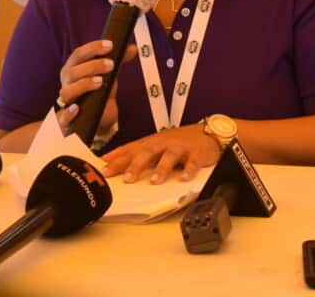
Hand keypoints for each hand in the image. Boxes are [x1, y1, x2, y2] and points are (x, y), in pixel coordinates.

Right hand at [54, 39, 137, 138]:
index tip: (110, 46)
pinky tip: (78, 108)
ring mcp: (65, 101)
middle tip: (111, 65)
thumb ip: (118, 61)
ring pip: (67, 92)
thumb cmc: (98, 93)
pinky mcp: (65, 120)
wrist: (96, 118)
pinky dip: (68, 112)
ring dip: (83, 85)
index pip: (78, 54)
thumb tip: (132, 49)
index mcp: (73, 69)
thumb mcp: (108, 76)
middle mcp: (67, 84)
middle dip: (92, 66)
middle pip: (72, 72)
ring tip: (100, 82)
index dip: (93, 48)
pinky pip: (62, 117)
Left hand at [102, 124, 222, 184]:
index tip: (105, 170)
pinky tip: (184, 178)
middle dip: (136, 165)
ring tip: (154, 181)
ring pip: (169, 157)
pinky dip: (189, 170)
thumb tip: (112, 160)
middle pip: (148, 152)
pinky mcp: (197, 153)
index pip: (132, 149)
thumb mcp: (157, 143)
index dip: (118, 159)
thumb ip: (138, 152)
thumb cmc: (180, 140)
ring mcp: (181, 148)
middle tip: (127, 179)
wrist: (209, 132)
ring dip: (161, 169)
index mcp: (153, 142)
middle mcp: (165, 144)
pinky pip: (193, 162)